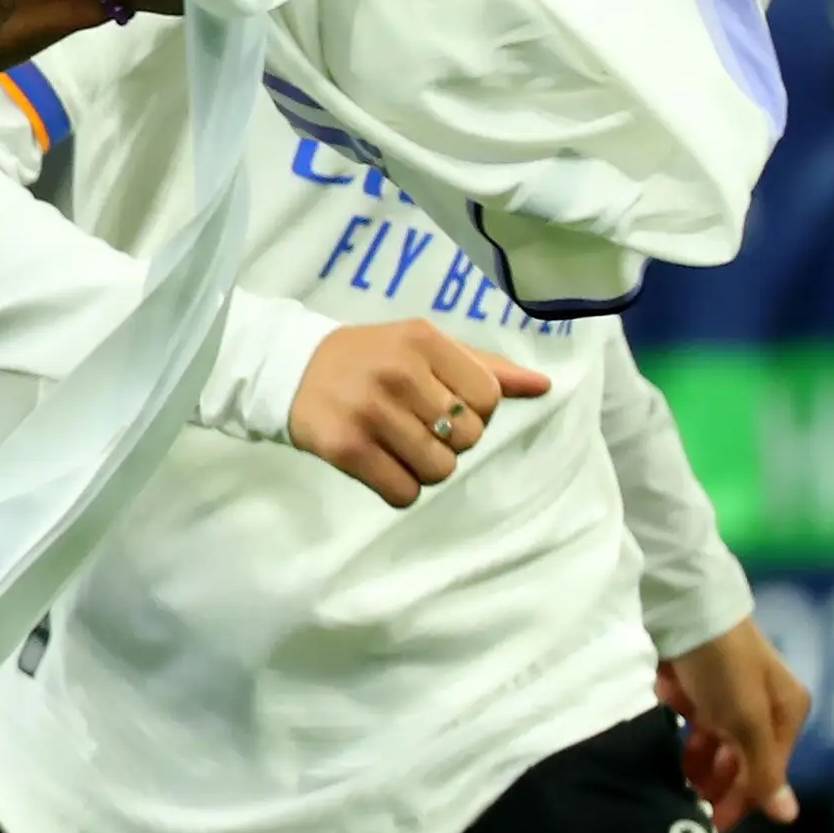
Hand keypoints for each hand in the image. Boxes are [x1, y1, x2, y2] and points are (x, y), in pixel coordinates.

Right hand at [285, 321, 552, 507]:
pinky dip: (399, 487)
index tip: (441, 403)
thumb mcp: (424, 347)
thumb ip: (484, 367)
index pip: (488, 398)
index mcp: (424, 340)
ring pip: (439, 470)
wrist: (289, 368)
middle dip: (449, 440)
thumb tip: (544, 386)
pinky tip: (381, 464)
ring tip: (398, 445)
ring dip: (424, 467)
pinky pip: (403, 492)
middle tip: (415, 424)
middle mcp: (399, 372)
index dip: (472, 410)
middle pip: (468, 437)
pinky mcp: (346, 448)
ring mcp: (371, 411)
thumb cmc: (370, 358)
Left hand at [656, 618, 811, 832]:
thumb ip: (763, 770)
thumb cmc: (724, 667)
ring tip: (676, 775)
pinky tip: (669, 729)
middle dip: (718, 782)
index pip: (767, 772)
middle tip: (687, 801)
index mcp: (786, 713)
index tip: (712, 823)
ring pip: (717, 741)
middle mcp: (765, 704)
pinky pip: (696, 718)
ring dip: (698, 760)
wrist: (686, 604)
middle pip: (742, 758)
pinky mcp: (701, 680)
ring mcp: (732, 691)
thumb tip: (788, 817)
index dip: (742, 801)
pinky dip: (685, 729)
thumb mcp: (746, 721)